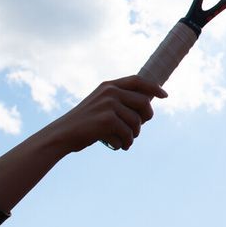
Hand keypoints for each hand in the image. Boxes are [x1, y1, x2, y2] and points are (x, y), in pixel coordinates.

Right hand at [50, 75, 166, 152]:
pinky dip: (126, 143)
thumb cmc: (83, 124)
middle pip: (143, 103)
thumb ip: (119, 101)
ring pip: (137, 121)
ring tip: (126, 140)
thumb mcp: (100, 105)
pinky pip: (128, 133)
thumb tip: (147, 104)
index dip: (153, 87)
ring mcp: (108, 104)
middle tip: (138, 129)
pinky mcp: (107, 120)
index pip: (138, 80)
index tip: (164, 96)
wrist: (61, 135)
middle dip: (145, 119)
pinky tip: (120, 146)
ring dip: (134, 135)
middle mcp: (110, 91)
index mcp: (108, 85)